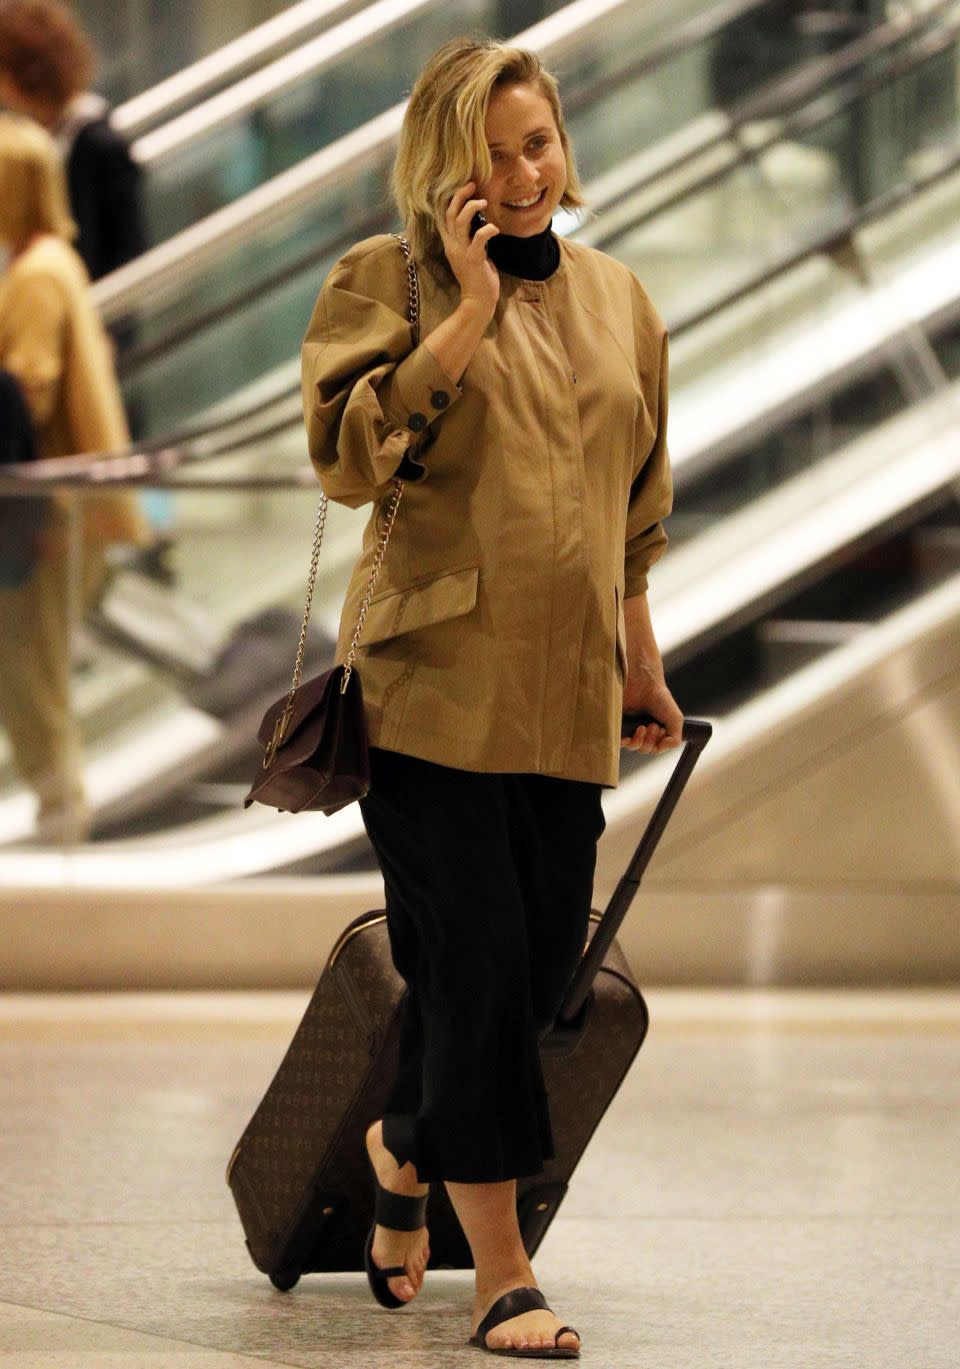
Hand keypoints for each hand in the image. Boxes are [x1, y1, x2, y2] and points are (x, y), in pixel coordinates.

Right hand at [436, 182, 500, 318]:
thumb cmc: (478, 278)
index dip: (451, 199)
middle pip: (449, 214)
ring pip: (460, 222)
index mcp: (450, 244)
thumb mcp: (471, 254)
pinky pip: (478, 238)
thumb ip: (471, 239)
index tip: (465, 187)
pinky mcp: (473, 260)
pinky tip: (495, 229)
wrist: (478, 301)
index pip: (444, 216)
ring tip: (483, 202)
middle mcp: (452, 246)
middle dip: (460, 196)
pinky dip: (488, 229)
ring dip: (471, 208)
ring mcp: (461, 253)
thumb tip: (480, 223)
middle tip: (473, 184)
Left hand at [621, 666, 683, 754]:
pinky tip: (628, 737)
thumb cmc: (658, 696)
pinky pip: (617, 742)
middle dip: (650, 741)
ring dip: (639, 741)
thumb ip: (675, 738)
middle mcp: (640, 729)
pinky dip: (624, 743)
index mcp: (654, 729)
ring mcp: (627, 727)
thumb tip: (665, 747)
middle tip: (652, 725)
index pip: (655, 747)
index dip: (658, 744)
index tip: (661, 729)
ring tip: (642, 727)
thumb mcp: (675, 719)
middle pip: (644, 749)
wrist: (643, 682)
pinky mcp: (616, 724)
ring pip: (632, 747)